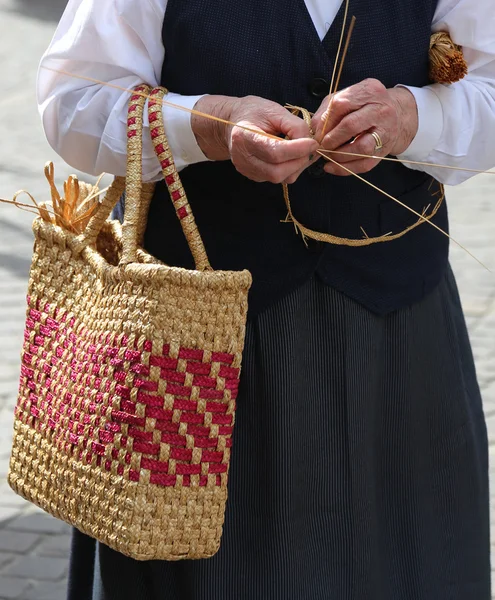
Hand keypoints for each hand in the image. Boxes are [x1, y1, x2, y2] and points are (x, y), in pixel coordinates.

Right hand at [192, 95, 317, 183]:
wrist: (231, 123)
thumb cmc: (253, 112)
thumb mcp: (274, 110)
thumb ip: (294, 126)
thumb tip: (311, 144)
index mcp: (244, 138)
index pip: (274, 152)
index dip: (298, 149)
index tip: (314, 142)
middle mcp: (243, 159)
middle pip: (277, 171)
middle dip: (299, 161)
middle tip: (311, 148)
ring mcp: (247, 171)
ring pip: (279, 178)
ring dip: (297, 167)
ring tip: (303, 151)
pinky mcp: (254, 177)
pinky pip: (277, 179)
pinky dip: (290, 169)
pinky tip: (292, 156)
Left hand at [311, 79, 418, 175]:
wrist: (397, 115)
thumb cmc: (365, 106)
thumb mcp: (347, 97)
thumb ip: (328, 110)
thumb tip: (314, 129)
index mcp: (370, 91)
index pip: (341, 104)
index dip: (325, 122)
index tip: (316, 133)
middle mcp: (381, 110)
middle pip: (351, 125)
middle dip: (331, 139)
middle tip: (321, 146)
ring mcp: (386, 131)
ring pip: (361, 147)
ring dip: (339, 155)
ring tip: (327, 156)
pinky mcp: (385, 150)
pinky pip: (364, 164)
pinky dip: (344, 168)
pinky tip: (331, 167)